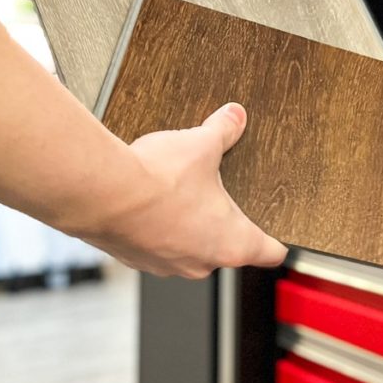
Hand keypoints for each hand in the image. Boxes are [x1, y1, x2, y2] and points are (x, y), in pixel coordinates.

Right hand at [83, 103, 287, 278]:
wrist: (103, 194)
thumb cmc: (157, 180)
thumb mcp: (202, 145)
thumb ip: (224, 131)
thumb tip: (235, 117)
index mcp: (232, 243)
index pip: (270, 252)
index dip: (277, 243)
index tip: (280, 239)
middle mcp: (202, 263)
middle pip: (228, 248)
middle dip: (223, 223)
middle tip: (217, 197)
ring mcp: (168, 266)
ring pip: (190, 249)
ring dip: (188, 227)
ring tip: (179, 196)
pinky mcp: (137, 260)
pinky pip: (158, 247)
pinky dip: (158, 230)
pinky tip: (151, 204)